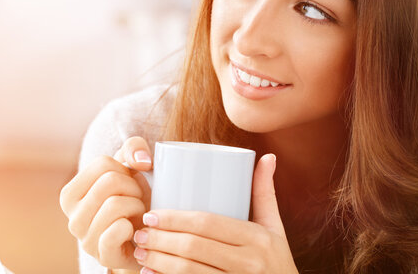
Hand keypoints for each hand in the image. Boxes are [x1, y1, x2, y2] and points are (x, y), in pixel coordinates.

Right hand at [59, 136, 153, 270]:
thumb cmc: (134, 199)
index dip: (125, 169)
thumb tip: (141, 160)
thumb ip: (134, 148)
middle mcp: (72, 217)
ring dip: (137, 206)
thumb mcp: (132, 167)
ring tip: (137, 214)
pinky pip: (117, 230)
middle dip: (134, 187)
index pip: (102, 163)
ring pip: (115, 204)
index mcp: (71, 194)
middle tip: (137, 199)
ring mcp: (85, 239)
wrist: (146, 237)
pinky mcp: (103, 256)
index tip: (128, 183)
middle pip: (109, 182)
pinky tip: (133, 230)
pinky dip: (133, 226)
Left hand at [132, 154, 298, 273]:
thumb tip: (268, 156)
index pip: (207, 223)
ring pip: (189, 271)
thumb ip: (265, 193)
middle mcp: (249, 263)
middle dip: (160, 240)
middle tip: (140, 234)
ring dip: (158, 262)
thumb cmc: (276, 261)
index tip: (151, 215)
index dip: (174, 218)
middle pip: (194, 246)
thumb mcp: (274, 228)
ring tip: (140, 253)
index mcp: (258, 238)